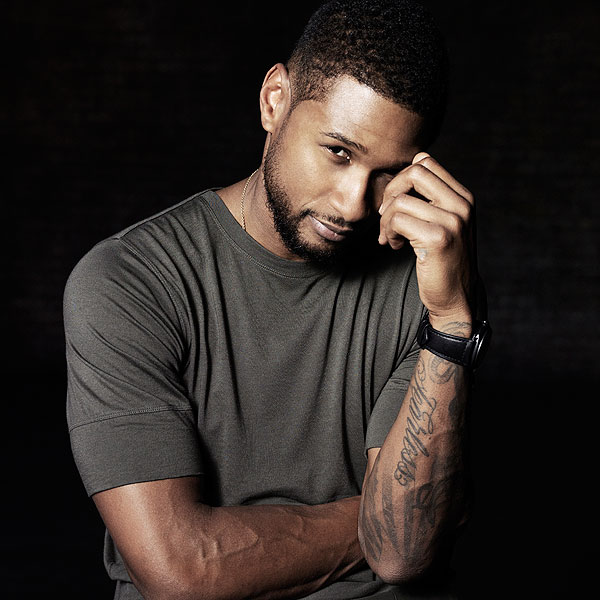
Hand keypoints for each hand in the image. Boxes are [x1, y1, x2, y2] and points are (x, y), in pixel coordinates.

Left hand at [378, 152, 475, 328]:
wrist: (456, 297)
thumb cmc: (442, 261)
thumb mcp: (442, 224)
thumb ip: (429, 200)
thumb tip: (401, 178)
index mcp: (463, 197)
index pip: (426, 162)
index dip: (402, 180)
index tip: (396, 204)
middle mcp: (462, 205)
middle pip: (415, 172)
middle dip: (391, 192)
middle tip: (386, 217)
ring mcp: (453, 221)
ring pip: (401, 200)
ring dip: (386, 220)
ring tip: (389, 237)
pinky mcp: (438, 238)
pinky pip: (398, 220)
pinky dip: (387, 233)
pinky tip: (393, 246)